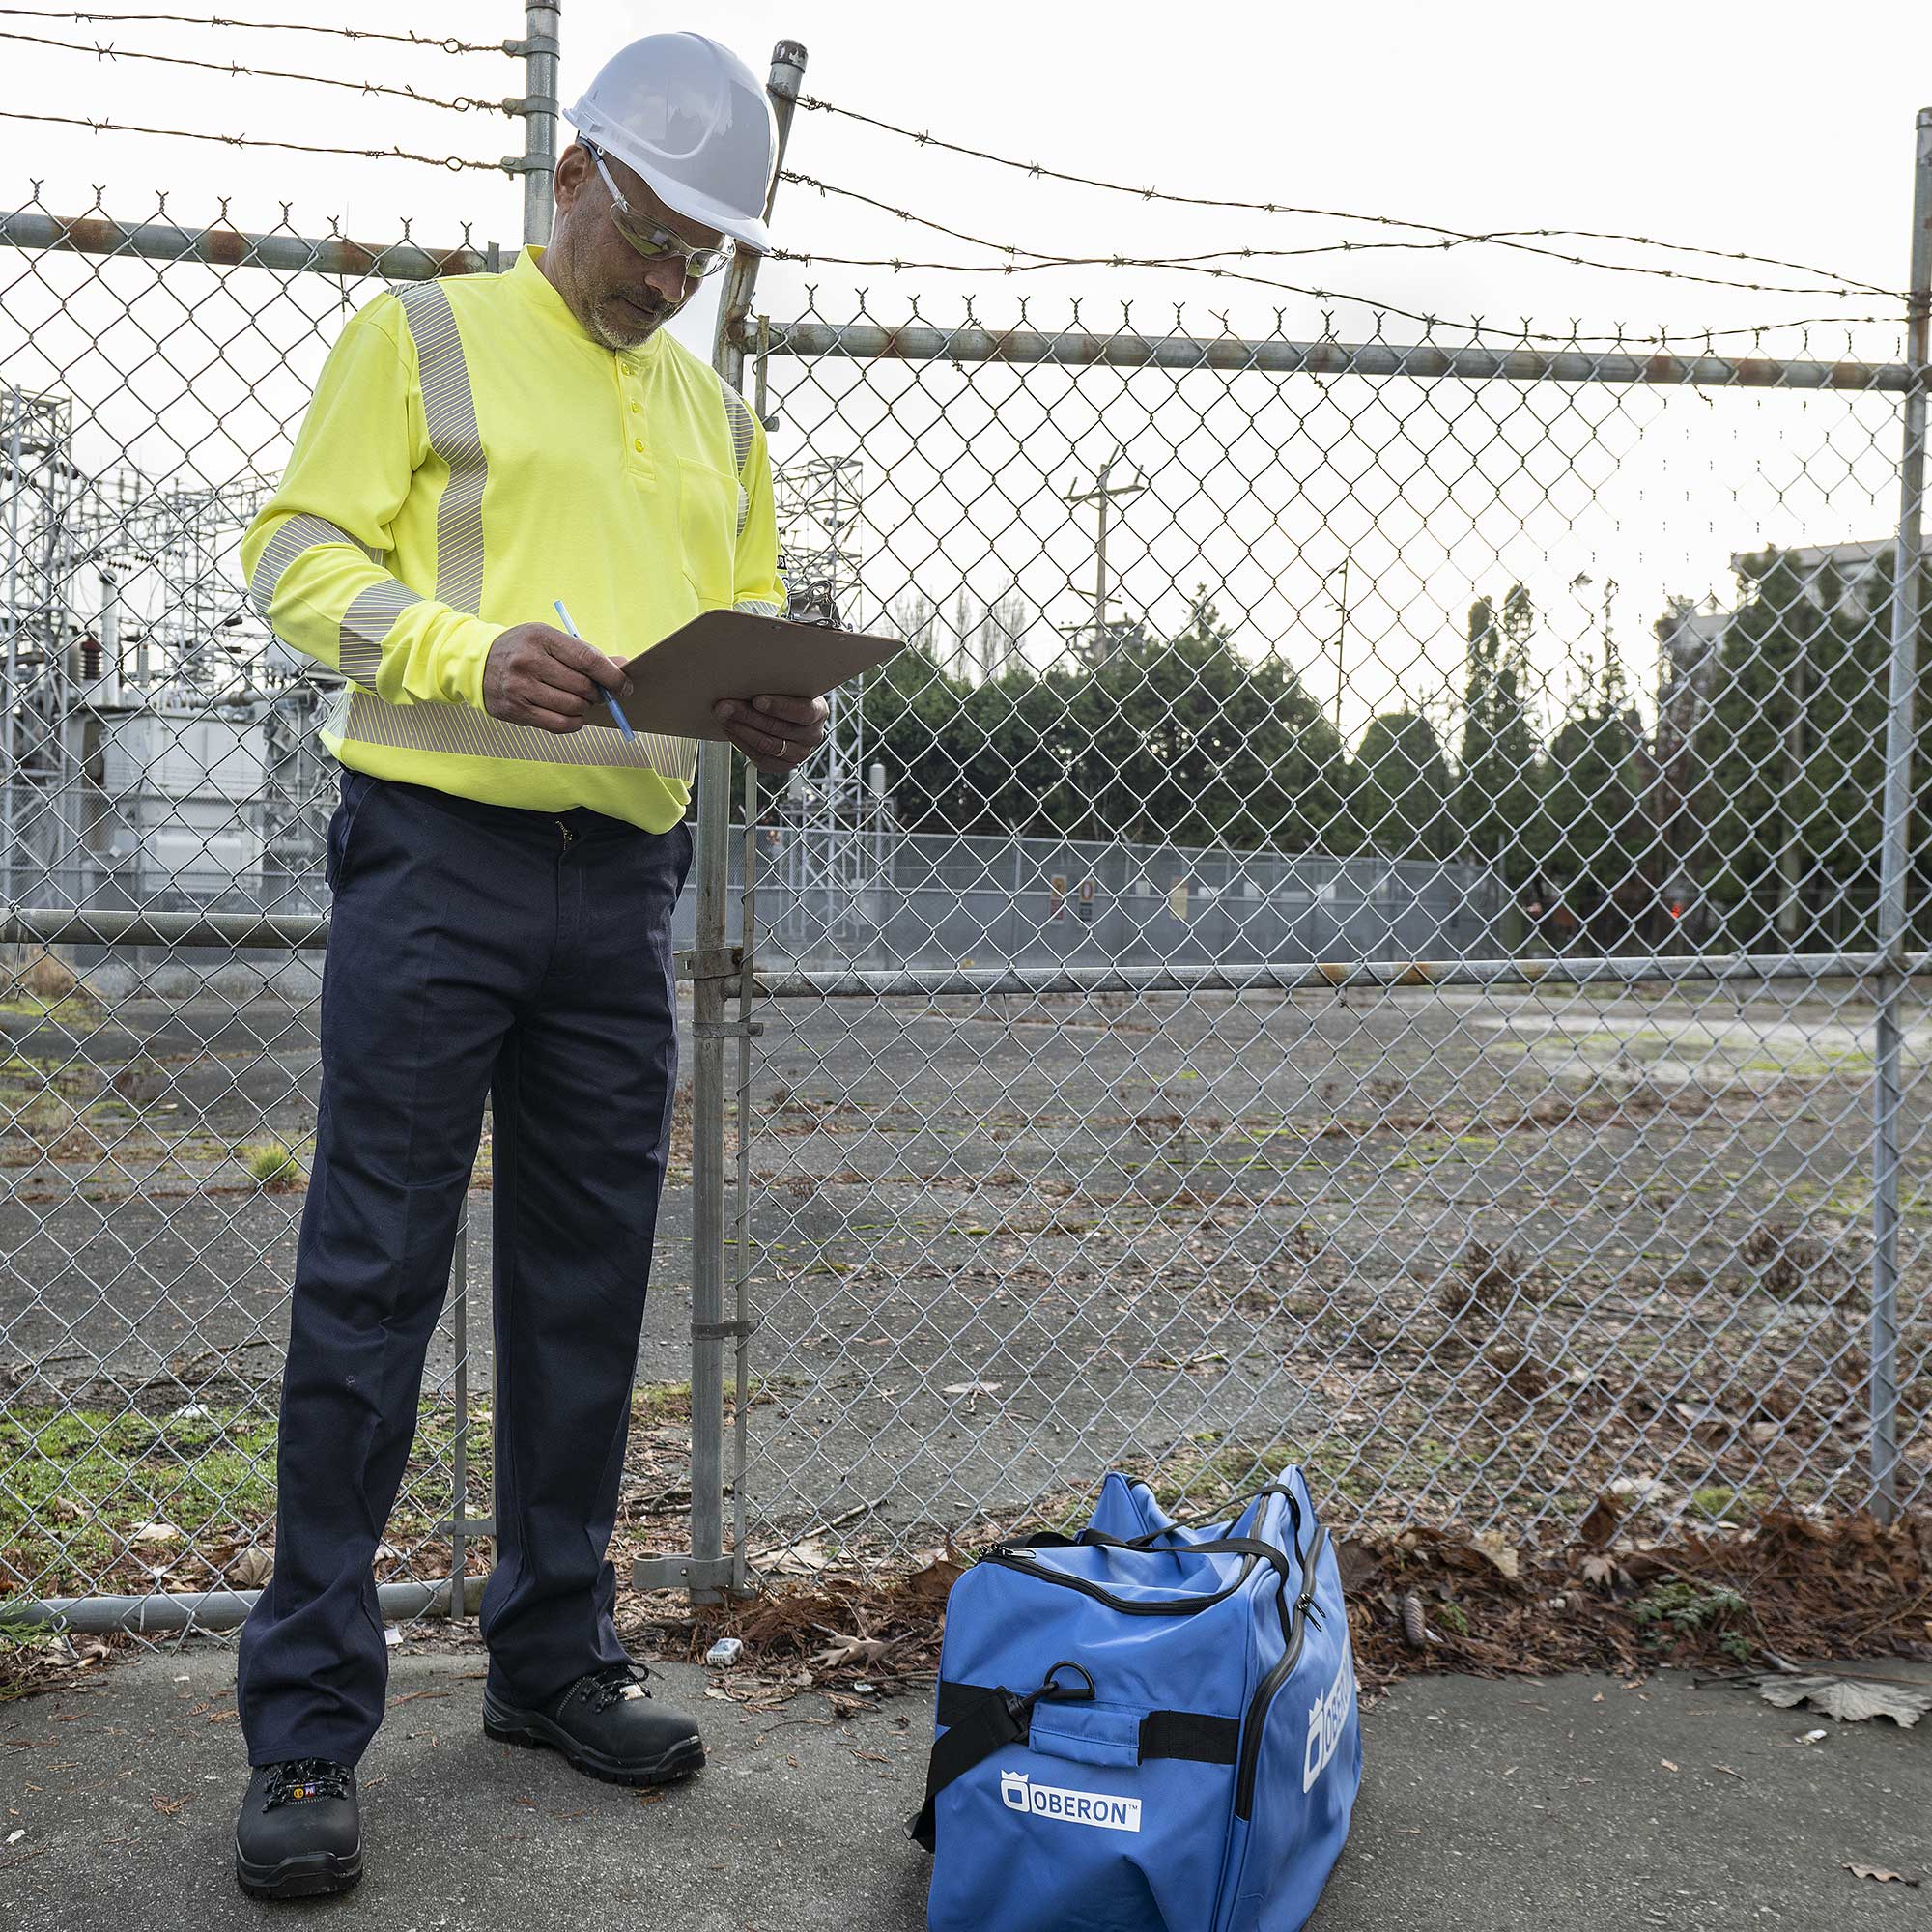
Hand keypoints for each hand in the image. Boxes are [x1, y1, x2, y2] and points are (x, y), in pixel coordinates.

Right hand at [483, 623, 631, 733]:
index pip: (587, 659)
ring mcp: (520, 688)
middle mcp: (529, 661)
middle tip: (598, 693)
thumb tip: (622, 665)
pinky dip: (574, 722)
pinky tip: (573, 715)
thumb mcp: (549, 639)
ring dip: (585, 707)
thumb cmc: (522, 649)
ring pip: (572, 707)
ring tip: (581, 701)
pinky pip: (558, 724)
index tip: (625, 685)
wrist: (476, 662)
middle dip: (598, 693)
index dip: (612, 675)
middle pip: (582, 686)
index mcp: (541, 637)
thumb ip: (584, 653)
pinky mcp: (516, 710)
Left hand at [714, 694, 828, 773]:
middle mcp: (812, 735)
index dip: (779, 707)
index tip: (757, 700)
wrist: (786, 713)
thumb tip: (746, 679)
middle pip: (779, 728)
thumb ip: (775, 684)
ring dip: (740, 729)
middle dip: (748, 716)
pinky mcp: (783, 765)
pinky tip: (730, 730)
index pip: (802, 712)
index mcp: (818, 712)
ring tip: (723, 716)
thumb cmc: (785, 695)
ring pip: (767, 745)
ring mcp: (799, 753)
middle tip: (726, 706)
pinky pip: (760, 758)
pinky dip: (741, 743)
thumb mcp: (787, 686)